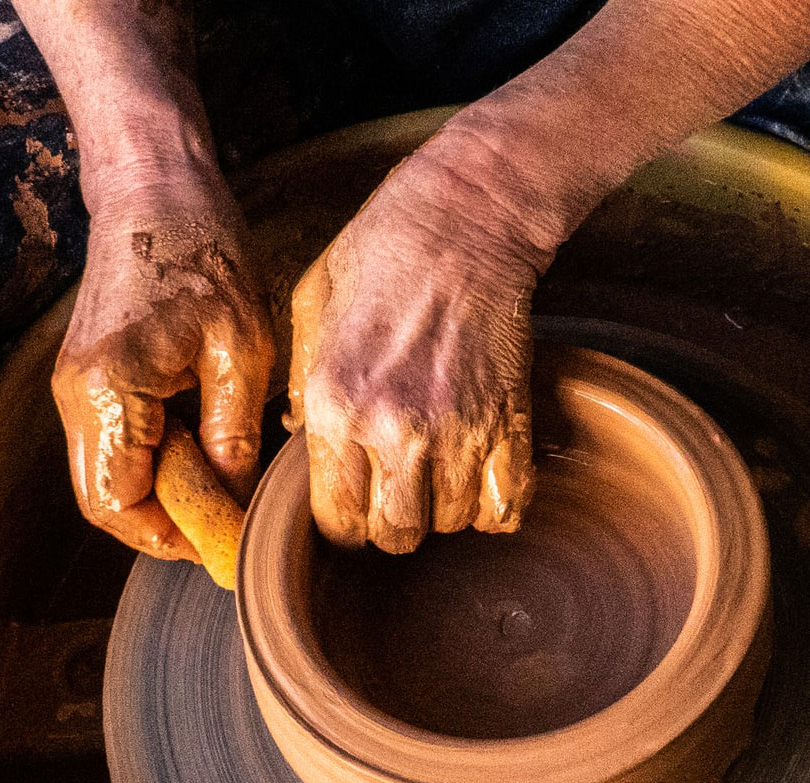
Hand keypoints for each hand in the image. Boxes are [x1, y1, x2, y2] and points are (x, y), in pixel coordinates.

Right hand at [53, 182, 272, 561]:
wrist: (154, 186)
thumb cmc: (203, 251)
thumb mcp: (241, 350)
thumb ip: (232, 437)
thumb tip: (235, 505)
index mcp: (109, 391)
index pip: (119, 507)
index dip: (170, 537)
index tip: (223, 540)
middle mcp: (75, 396)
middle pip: (106, 502)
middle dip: (165, 522)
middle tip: (226, 516)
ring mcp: (74, 387)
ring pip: (108, 476)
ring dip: (161, 491)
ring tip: (221, 471)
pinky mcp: (87, 376)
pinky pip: (115, 445)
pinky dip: (155, 459)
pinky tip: (202, 436)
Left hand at [288, 143, 558, 552]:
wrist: (463, 220)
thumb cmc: (380, 254)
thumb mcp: (309, 310)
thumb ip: (301, 387)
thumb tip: (300, 440)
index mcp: (334, 405)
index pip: (335, 521)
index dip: (343, 521)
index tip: (353, 500)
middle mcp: (392, 429)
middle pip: (395, 536)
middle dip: (393, 522)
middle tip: (397, 488)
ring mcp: (456, 430)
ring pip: (450, 524)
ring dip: (444, 509)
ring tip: (438, 469)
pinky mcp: (509, 422)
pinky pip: (506, 506)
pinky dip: (495, 505)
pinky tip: (481, 476)